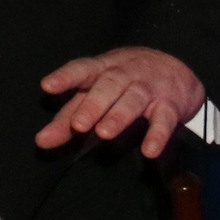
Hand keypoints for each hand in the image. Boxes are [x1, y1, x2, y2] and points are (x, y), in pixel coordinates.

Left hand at [37, 47, 205, 159]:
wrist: (178, 70)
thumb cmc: (124, 85)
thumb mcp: (95, 94)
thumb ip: (68, 118)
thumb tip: (41, 141)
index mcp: (102, 69)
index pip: (82, 69)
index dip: (65, 76)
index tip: (47, 86)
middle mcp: (126, 74)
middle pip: (108, 85)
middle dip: (93, 104)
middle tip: (78, 125)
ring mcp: (149, 88)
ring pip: (134, 99)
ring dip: (119, 116)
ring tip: (104, 133)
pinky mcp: (171, 105)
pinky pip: (165, 119)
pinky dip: (158, 134)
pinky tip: (149, 151)